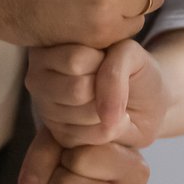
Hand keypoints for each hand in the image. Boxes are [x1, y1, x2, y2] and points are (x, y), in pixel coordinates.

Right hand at [26, 41, 169, 151]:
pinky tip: (108, 117)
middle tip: (111, 83)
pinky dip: (110, 129)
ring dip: (111, 110)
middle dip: (107, 89)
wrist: (147, 99)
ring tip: (111, 99)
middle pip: (78, 90)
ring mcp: (44, 108)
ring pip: (86, 114)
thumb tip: (104, 115)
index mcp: (49, 46)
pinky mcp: (57, 135)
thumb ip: (115, 71)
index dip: (104, 62)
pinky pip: (90, 137)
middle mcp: (36, 77)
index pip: (76, 60)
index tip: (107, 58)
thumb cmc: (134, 69)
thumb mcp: (129, 53)